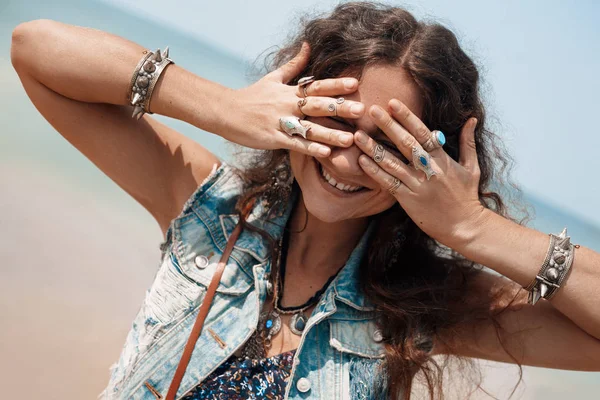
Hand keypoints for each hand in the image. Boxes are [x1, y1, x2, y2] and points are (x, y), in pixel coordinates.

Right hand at [223, 43, 364, 156]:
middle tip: (361, 110)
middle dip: (339, 108)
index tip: (355, 84)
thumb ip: (294, 65)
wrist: (225, 111)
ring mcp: (280, 122)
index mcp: (289, 91)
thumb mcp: (273, 77)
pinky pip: (294, 144)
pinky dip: (310, 148)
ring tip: (350, 139)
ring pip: (309, 128)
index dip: (335, 85)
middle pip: (317, 106)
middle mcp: (287, 105)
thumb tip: (309, 45)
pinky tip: (325, 153)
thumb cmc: (251, 96)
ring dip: (330, 134)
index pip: (316, 86)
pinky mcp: (272, 138)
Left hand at [354, 99, 486, 248]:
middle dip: (388, 125)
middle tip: (371, 109)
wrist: (465, 226)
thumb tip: (471, 118)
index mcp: (443, 159)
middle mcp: (429, 170)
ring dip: (373, 148)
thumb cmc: (467, 197)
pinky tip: (361, 161)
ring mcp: (417, 185)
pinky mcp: (408, 200)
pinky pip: (388, 183)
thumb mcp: (472, 168)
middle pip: (405, 143)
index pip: (423, 133)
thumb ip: (468, 142)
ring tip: (358, 135)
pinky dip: (375, 172)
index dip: (407, 117)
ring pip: (392, 163)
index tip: (393, 102)